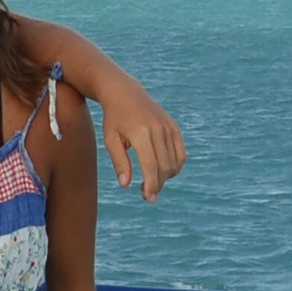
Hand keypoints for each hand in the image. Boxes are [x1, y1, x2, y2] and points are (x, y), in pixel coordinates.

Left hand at [98, 80, 185, 200]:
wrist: (124, 93)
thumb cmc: (114, 119)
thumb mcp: (110, 139)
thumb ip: (120, 162)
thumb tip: (126, 185)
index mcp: (140, 133)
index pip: (151, 165)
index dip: (151, 184)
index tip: (148, 198)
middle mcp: (158, 130)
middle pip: (164, 166)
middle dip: (158, 184)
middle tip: (146, 194)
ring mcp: (168, 127)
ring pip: (175, 162)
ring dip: (166, 177)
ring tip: (152, 182)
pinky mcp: (174, 127)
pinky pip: (181, 152)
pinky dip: (175, 166)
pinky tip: (164, 172)